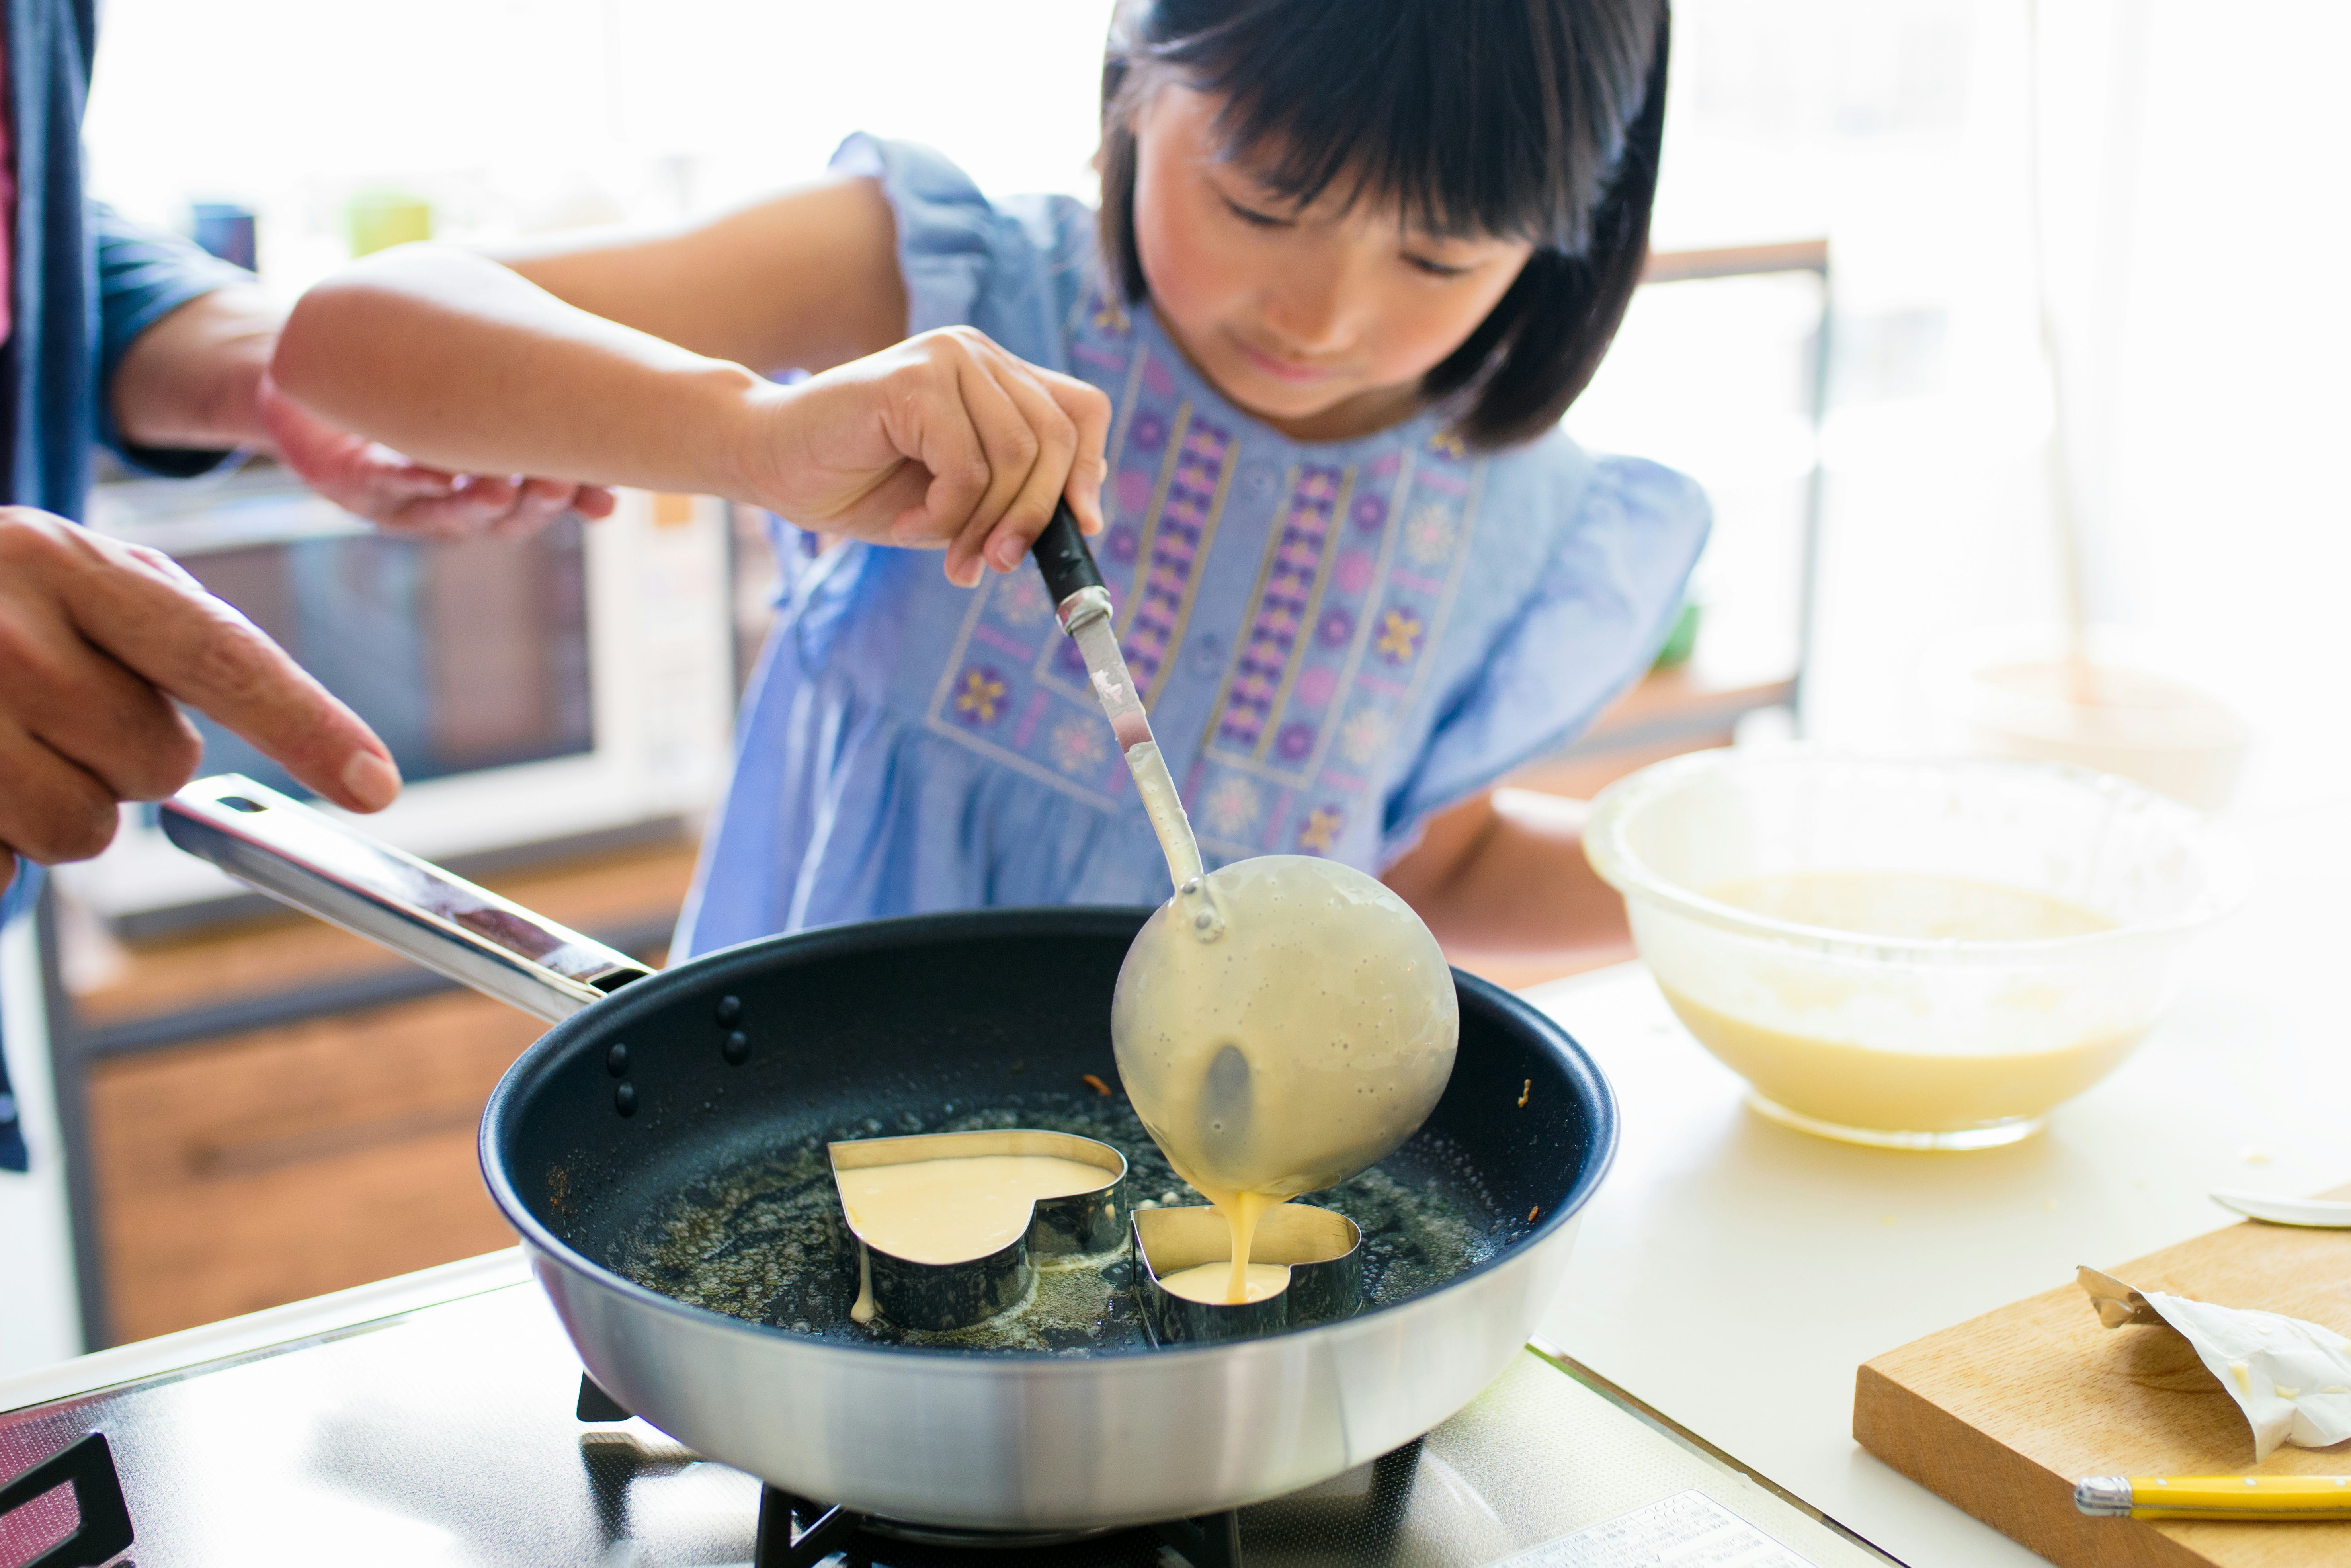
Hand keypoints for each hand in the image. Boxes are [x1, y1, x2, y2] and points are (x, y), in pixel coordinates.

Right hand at [0, 506, 399, 891]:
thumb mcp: (72, 573)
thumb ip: (177, 636)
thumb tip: (305, 746)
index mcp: (65, 562)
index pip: (219, 654)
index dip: (305, 723)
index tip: (374, 783)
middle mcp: (5, 632)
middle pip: (153, 762)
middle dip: (123, 755)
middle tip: (52, 710)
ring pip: (81, 828)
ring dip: (56, 803)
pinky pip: (0, 866)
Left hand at [258, 374, 616, 539]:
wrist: (312, 374)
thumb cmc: (400, 378)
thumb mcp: (466, 378)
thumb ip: (518, 386)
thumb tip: (600, 370)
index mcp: (490, 476)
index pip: (543, 499)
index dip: (577, 504)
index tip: (606, 502)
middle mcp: (452, 498)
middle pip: (505, 519)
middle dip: (534, 506)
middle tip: (558, 484)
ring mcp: (406, 498)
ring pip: (453, 516)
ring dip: (478, 505)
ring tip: (499, 487)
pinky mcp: (357, 486)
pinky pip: (388, 487)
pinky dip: (411, 481)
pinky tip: (432, 473)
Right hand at [743, 327, 1109, 587]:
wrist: (770, 461)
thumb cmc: (861, 483)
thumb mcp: (956, 500)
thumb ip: (1011, 499)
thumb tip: (1080, 526)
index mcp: (996, 376)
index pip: (1081, 410)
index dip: (1090, 470)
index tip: (1080, 529)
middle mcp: (978, 355)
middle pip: (1056, 441)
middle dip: (1032, 518)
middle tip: (993, 565)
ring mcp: (947, 359)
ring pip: (1016, 457)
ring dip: (984, 524)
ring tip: (945, 550)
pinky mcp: (914, 380)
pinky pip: (967, 467)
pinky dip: (945, 515)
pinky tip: (909, 525)